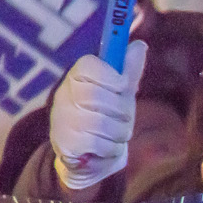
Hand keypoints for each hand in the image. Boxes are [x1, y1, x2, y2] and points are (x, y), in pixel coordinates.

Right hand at [51, 41, 146, 191]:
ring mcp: (62, 119)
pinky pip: (100, 144)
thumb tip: (140, 44)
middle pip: (97, 95)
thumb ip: (129, 72)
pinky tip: (106, 148)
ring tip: (114, 135)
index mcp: (77, 78)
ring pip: (102, 123)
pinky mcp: (65, 143)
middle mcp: (64, 95)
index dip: (111, 76)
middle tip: (121, 118)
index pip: (88, 65)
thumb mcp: (121, 94)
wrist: (91, 158)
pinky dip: (112, 149)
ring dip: (119, 133)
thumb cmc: (108, 119)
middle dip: (121, 111)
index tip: (122, 86)